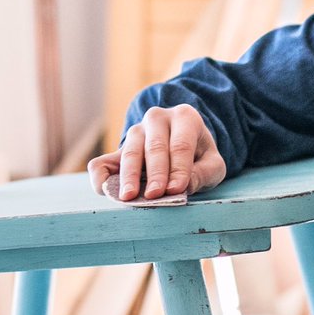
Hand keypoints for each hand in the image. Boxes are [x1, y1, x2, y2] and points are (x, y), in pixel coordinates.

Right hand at [88, 104, 226, 200]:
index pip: (181, 145)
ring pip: (130, 152)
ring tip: (129, 197)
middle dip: (154, 174)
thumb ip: (204, 173)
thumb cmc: (200, 156)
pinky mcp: (117, 150)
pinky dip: (100, 176)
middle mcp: (157, 119)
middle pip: (154, 147)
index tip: (176, 190)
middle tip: (154, 195)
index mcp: (185, 117)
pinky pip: (102, 162)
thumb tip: (182, 187)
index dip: (178, 169)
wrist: (182, 145)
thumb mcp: (213, 164)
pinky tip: (105, 191)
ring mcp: (134, 132)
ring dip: (129, 176)